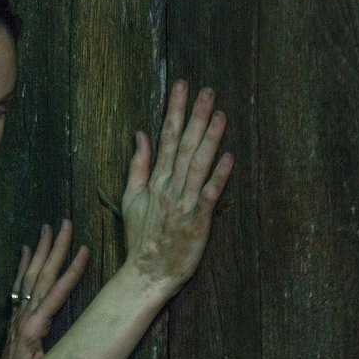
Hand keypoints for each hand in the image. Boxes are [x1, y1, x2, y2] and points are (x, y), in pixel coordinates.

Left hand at [0, 220, 89, 358]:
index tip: (84, 250)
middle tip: (65, 224)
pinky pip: (20, 285)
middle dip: (55, 248)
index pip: (56, 294)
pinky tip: (26, 250)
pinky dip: (24, 265)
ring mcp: (19, 314)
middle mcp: (25, 315)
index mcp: (34, 327)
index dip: (71, 272)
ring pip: (31, 275)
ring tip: (47, 228)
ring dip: (40, 250)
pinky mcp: (17, 316)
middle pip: (43, 275)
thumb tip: (64, 349)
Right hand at [121, 81, 234, 295]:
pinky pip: (209, 195)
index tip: (181, 87)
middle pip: (184, 145)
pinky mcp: (198, 221)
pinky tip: (228, 157)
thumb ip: (137, 165)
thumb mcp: (130, 198)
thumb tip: (140, 134)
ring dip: (209, 139)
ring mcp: (184, 203)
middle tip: (206, 90)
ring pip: (198, 165)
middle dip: (195, 116)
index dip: (174, 111)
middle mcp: (169, 187)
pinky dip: (218, 176)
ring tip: (220, 114)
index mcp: (155, 180)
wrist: (147, 271)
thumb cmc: (141, 237)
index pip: (165, 137)